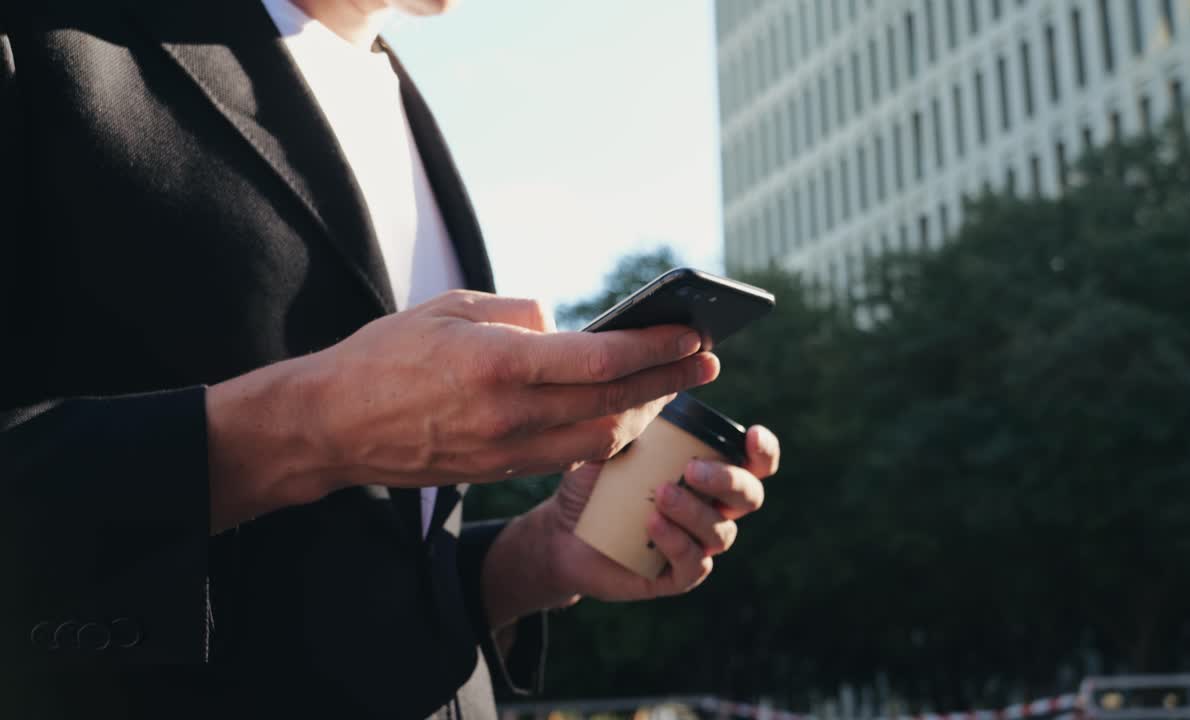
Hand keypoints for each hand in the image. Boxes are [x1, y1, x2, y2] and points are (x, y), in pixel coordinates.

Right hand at [206, 290, 717, 530]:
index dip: (656, 347)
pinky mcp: (501, 470)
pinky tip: (621, 411)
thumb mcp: (451, 308)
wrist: (332, 426)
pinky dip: (604, 433)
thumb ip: (519, 314)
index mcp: (498, 364)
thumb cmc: (386, 354)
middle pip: (616, 403)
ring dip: (644, 414)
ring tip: (669, 386)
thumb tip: (566, 327)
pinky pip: (569, 456)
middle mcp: (510, 414)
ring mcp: (507, 451)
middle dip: (670, 381)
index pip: (601, 360)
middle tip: (708, 361)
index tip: (693, 333)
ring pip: (601, 440)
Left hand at [543, 424, 779, 602]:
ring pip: (721, 532)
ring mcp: (698, 544)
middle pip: (748, 496)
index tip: (751, 435)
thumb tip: (658, 386)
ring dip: (694, 511)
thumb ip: (637, 419)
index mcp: (710, 473)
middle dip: (727, 480)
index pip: (755, 463)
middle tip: (691, 470)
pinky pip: (694, 564)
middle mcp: (713, 509)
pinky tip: (653, 525)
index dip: (763, 451)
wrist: (562, 535)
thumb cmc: (596, 484)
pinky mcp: (677, 575)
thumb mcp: (613, 446)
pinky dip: (677, 542)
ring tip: (660, 496)